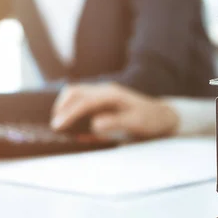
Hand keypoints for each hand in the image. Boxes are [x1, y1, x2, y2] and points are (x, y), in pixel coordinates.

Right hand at [51, 83, 178, 138]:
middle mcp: (105, 91)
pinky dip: (72, 109)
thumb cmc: (150, 119)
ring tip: (60, 124)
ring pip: (76, 94)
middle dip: (61, 107)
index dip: (69, 113)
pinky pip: (81, 101)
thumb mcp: (135, 123)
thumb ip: (116, 122)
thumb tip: (95, 125)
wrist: (161, 115)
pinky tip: (71, 123)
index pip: (84, 101)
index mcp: (111, 94)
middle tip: (56, 126)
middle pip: (74, 92)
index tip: (58, 126)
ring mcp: (102, 94)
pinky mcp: (102, 101)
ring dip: (65, 107)